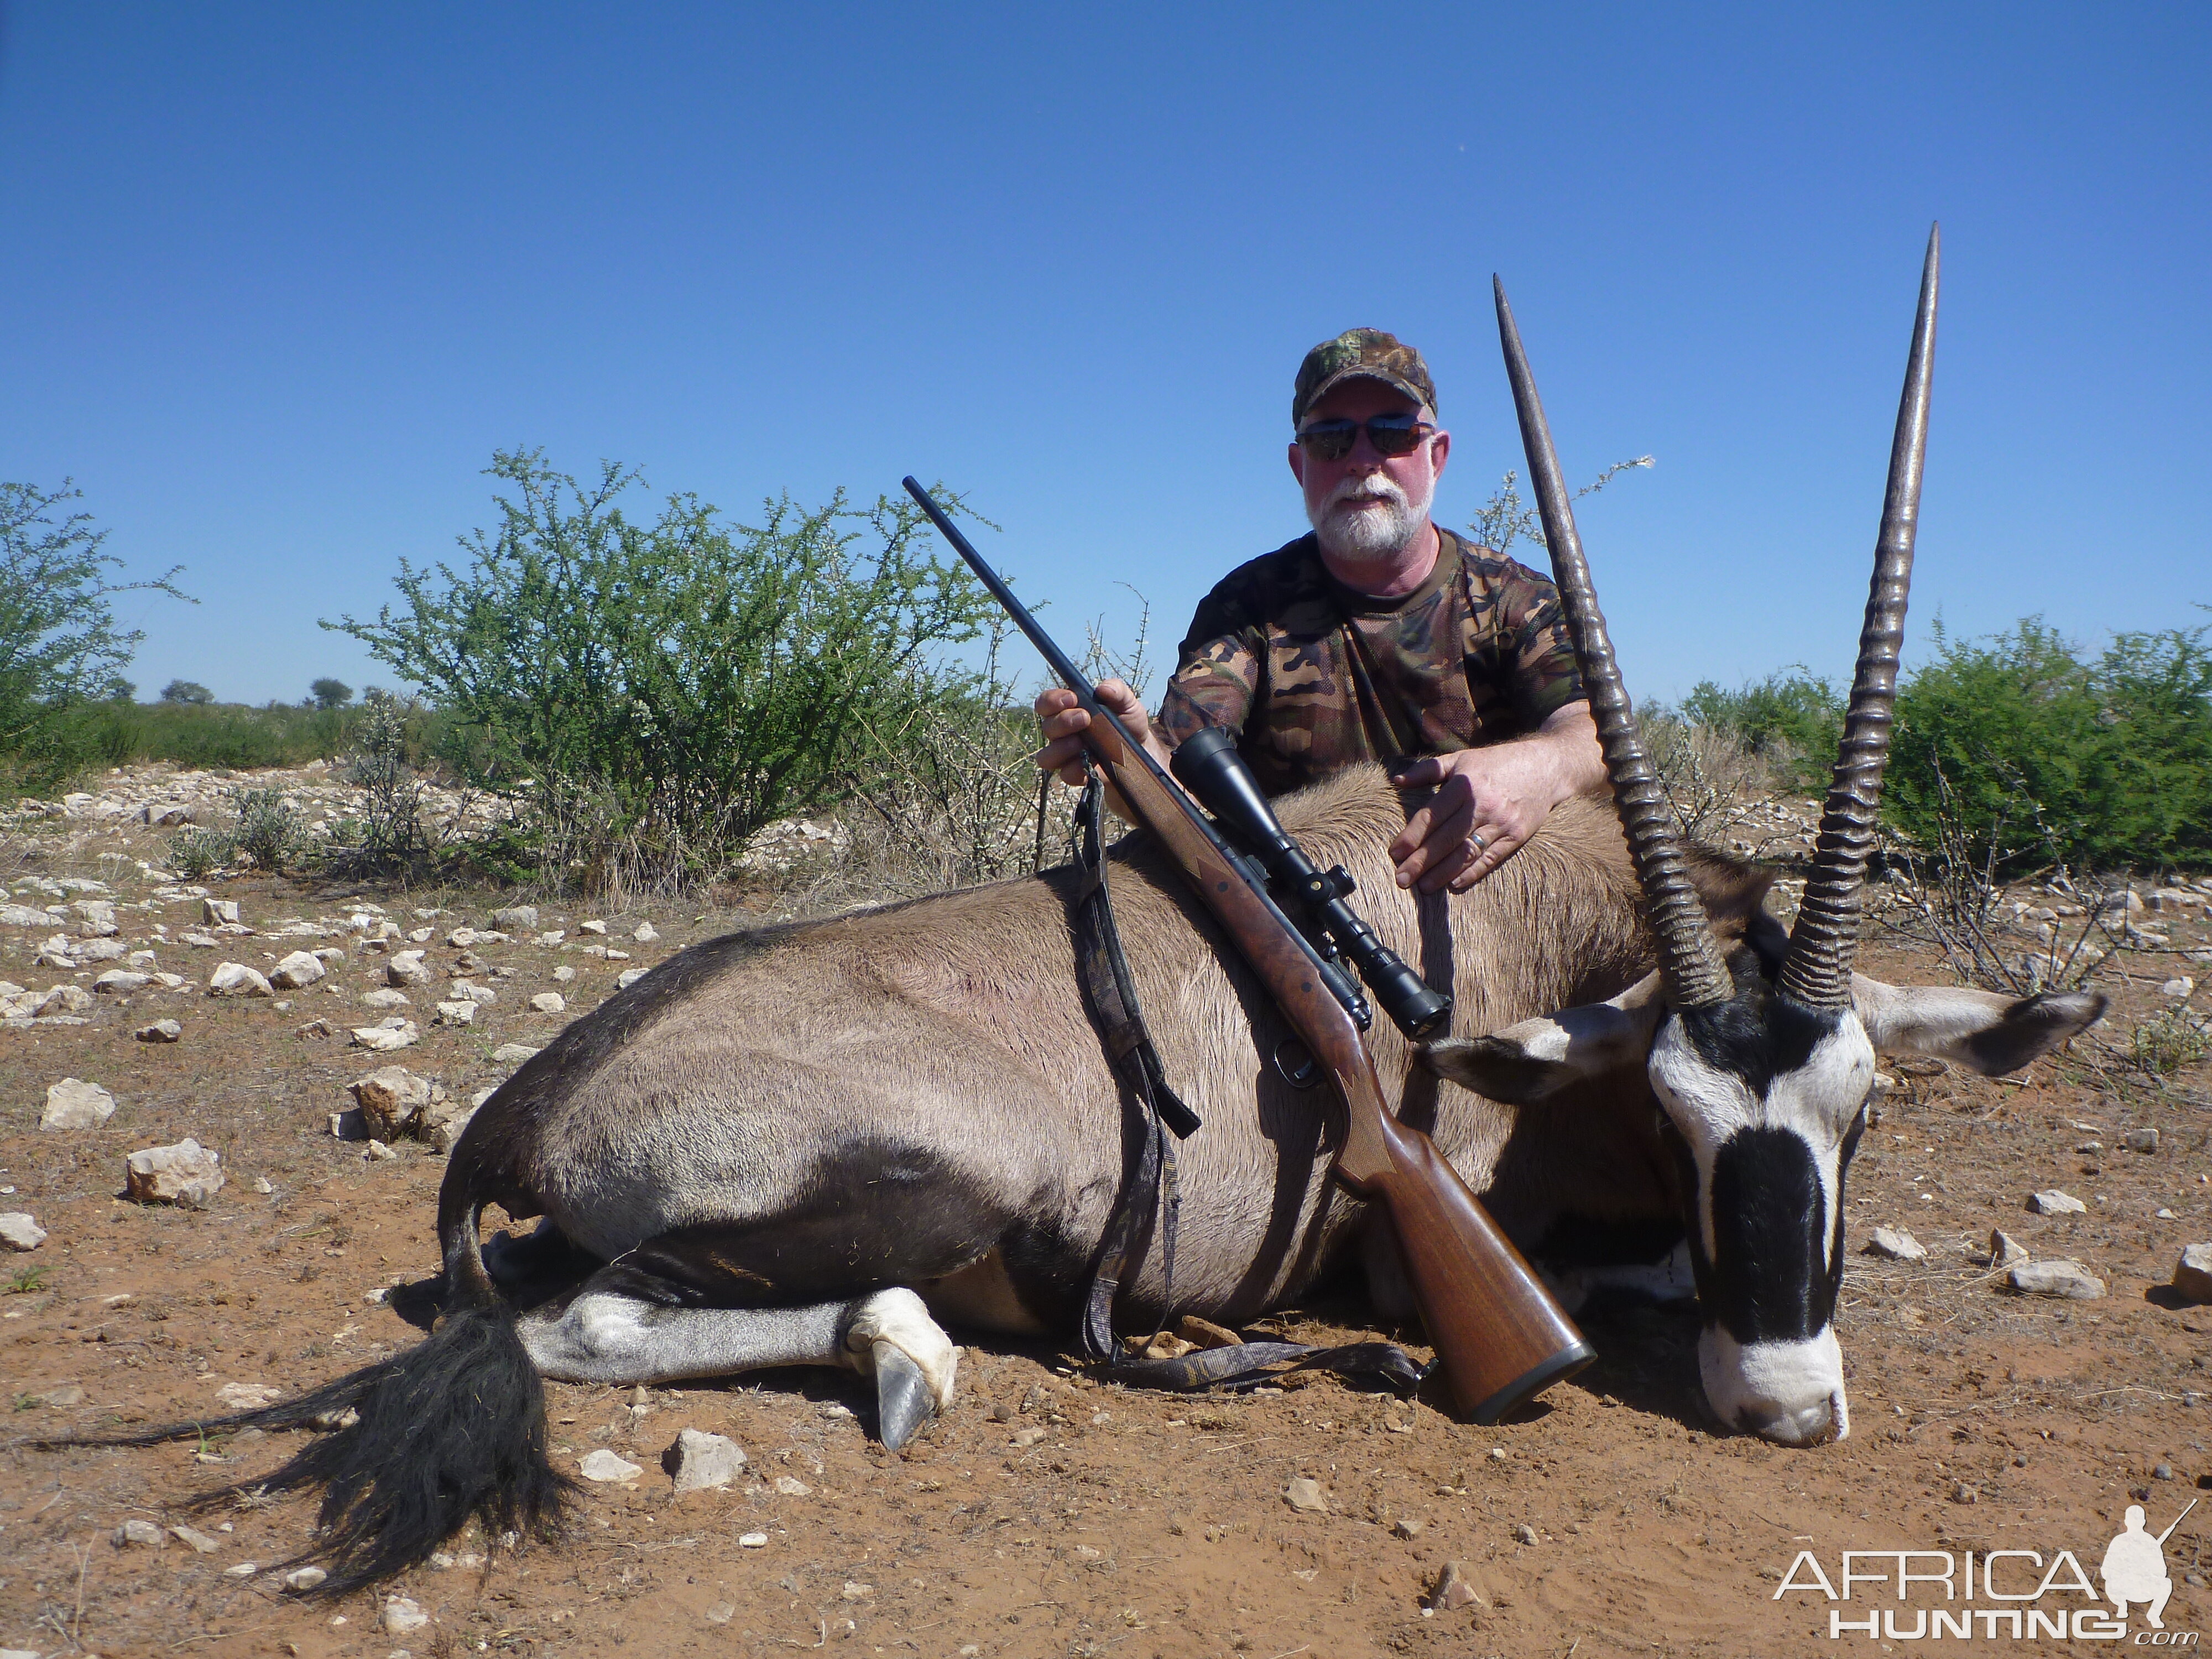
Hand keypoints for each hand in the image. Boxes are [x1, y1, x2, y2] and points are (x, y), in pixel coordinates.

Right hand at [1033, 679, 1155, 786]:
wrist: (1142, 753)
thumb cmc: (1129, 724)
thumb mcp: (1128, 703)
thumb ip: (1117, 691)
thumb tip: (1103, 689)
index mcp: (1069, 710)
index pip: (1046, 703)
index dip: (1052, 700)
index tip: (1071, 698)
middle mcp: (1062, 733)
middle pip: (1047, 727)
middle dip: (1063, 721)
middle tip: (1085, 718)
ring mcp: (1066, 756)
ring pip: (1046, 756)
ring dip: (1061, 748)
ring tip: (1082, 744)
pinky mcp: (1076, 775)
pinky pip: (1065, 774)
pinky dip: (1076, 769)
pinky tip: (1092, 762)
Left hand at [1388, 747, 1552, 893]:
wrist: (1547, 766)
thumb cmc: (1497, 763)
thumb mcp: (1461, 758)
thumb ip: (1428, 770)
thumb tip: (1396, 780)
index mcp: (1464, 784)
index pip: (1431, 816)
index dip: (1411, 836)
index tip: (1394, 853)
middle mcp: (1482, 805)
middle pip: (1446, 839)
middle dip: (1421, 861)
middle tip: (1401, 879)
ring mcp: (1501, 822)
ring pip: (1466, 853)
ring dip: (1442, 873)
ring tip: (1423, 887)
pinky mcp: (1517, 836)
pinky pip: (1491, 859)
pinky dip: (1472, 873)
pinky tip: (1454, 884)